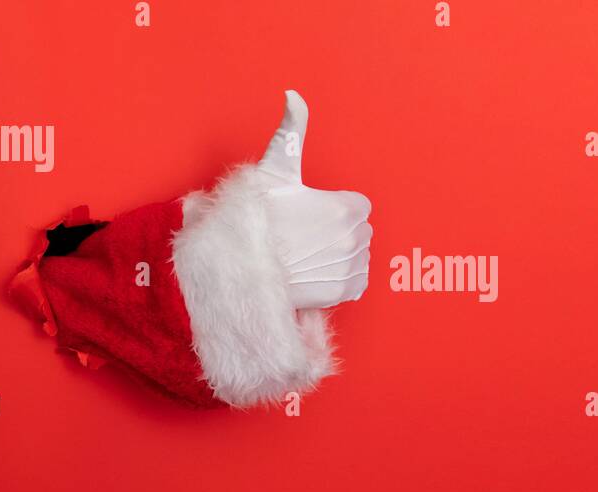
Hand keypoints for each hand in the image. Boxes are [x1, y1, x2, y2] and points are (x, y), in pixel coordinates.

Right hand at [259, 90, 371, 309]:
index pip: (357, 206)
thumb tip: (293, 94)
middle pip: (359, 230)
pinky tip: (318, 271)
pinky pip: (359, 281)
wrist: (238, 264)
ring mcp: (349, 267)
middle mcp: (353, 239)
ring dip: (341, 255)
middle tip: (306, 234)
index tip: (312, 212)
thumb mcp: (274, 169)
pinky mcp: (343, 292)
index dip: (334, 207)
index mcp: (345, 208)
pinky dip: (344, 278)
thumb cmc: (256, 216)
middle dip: (339, 230)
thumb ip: (292, 130)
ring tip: (309, 254)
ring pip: (358, 255)